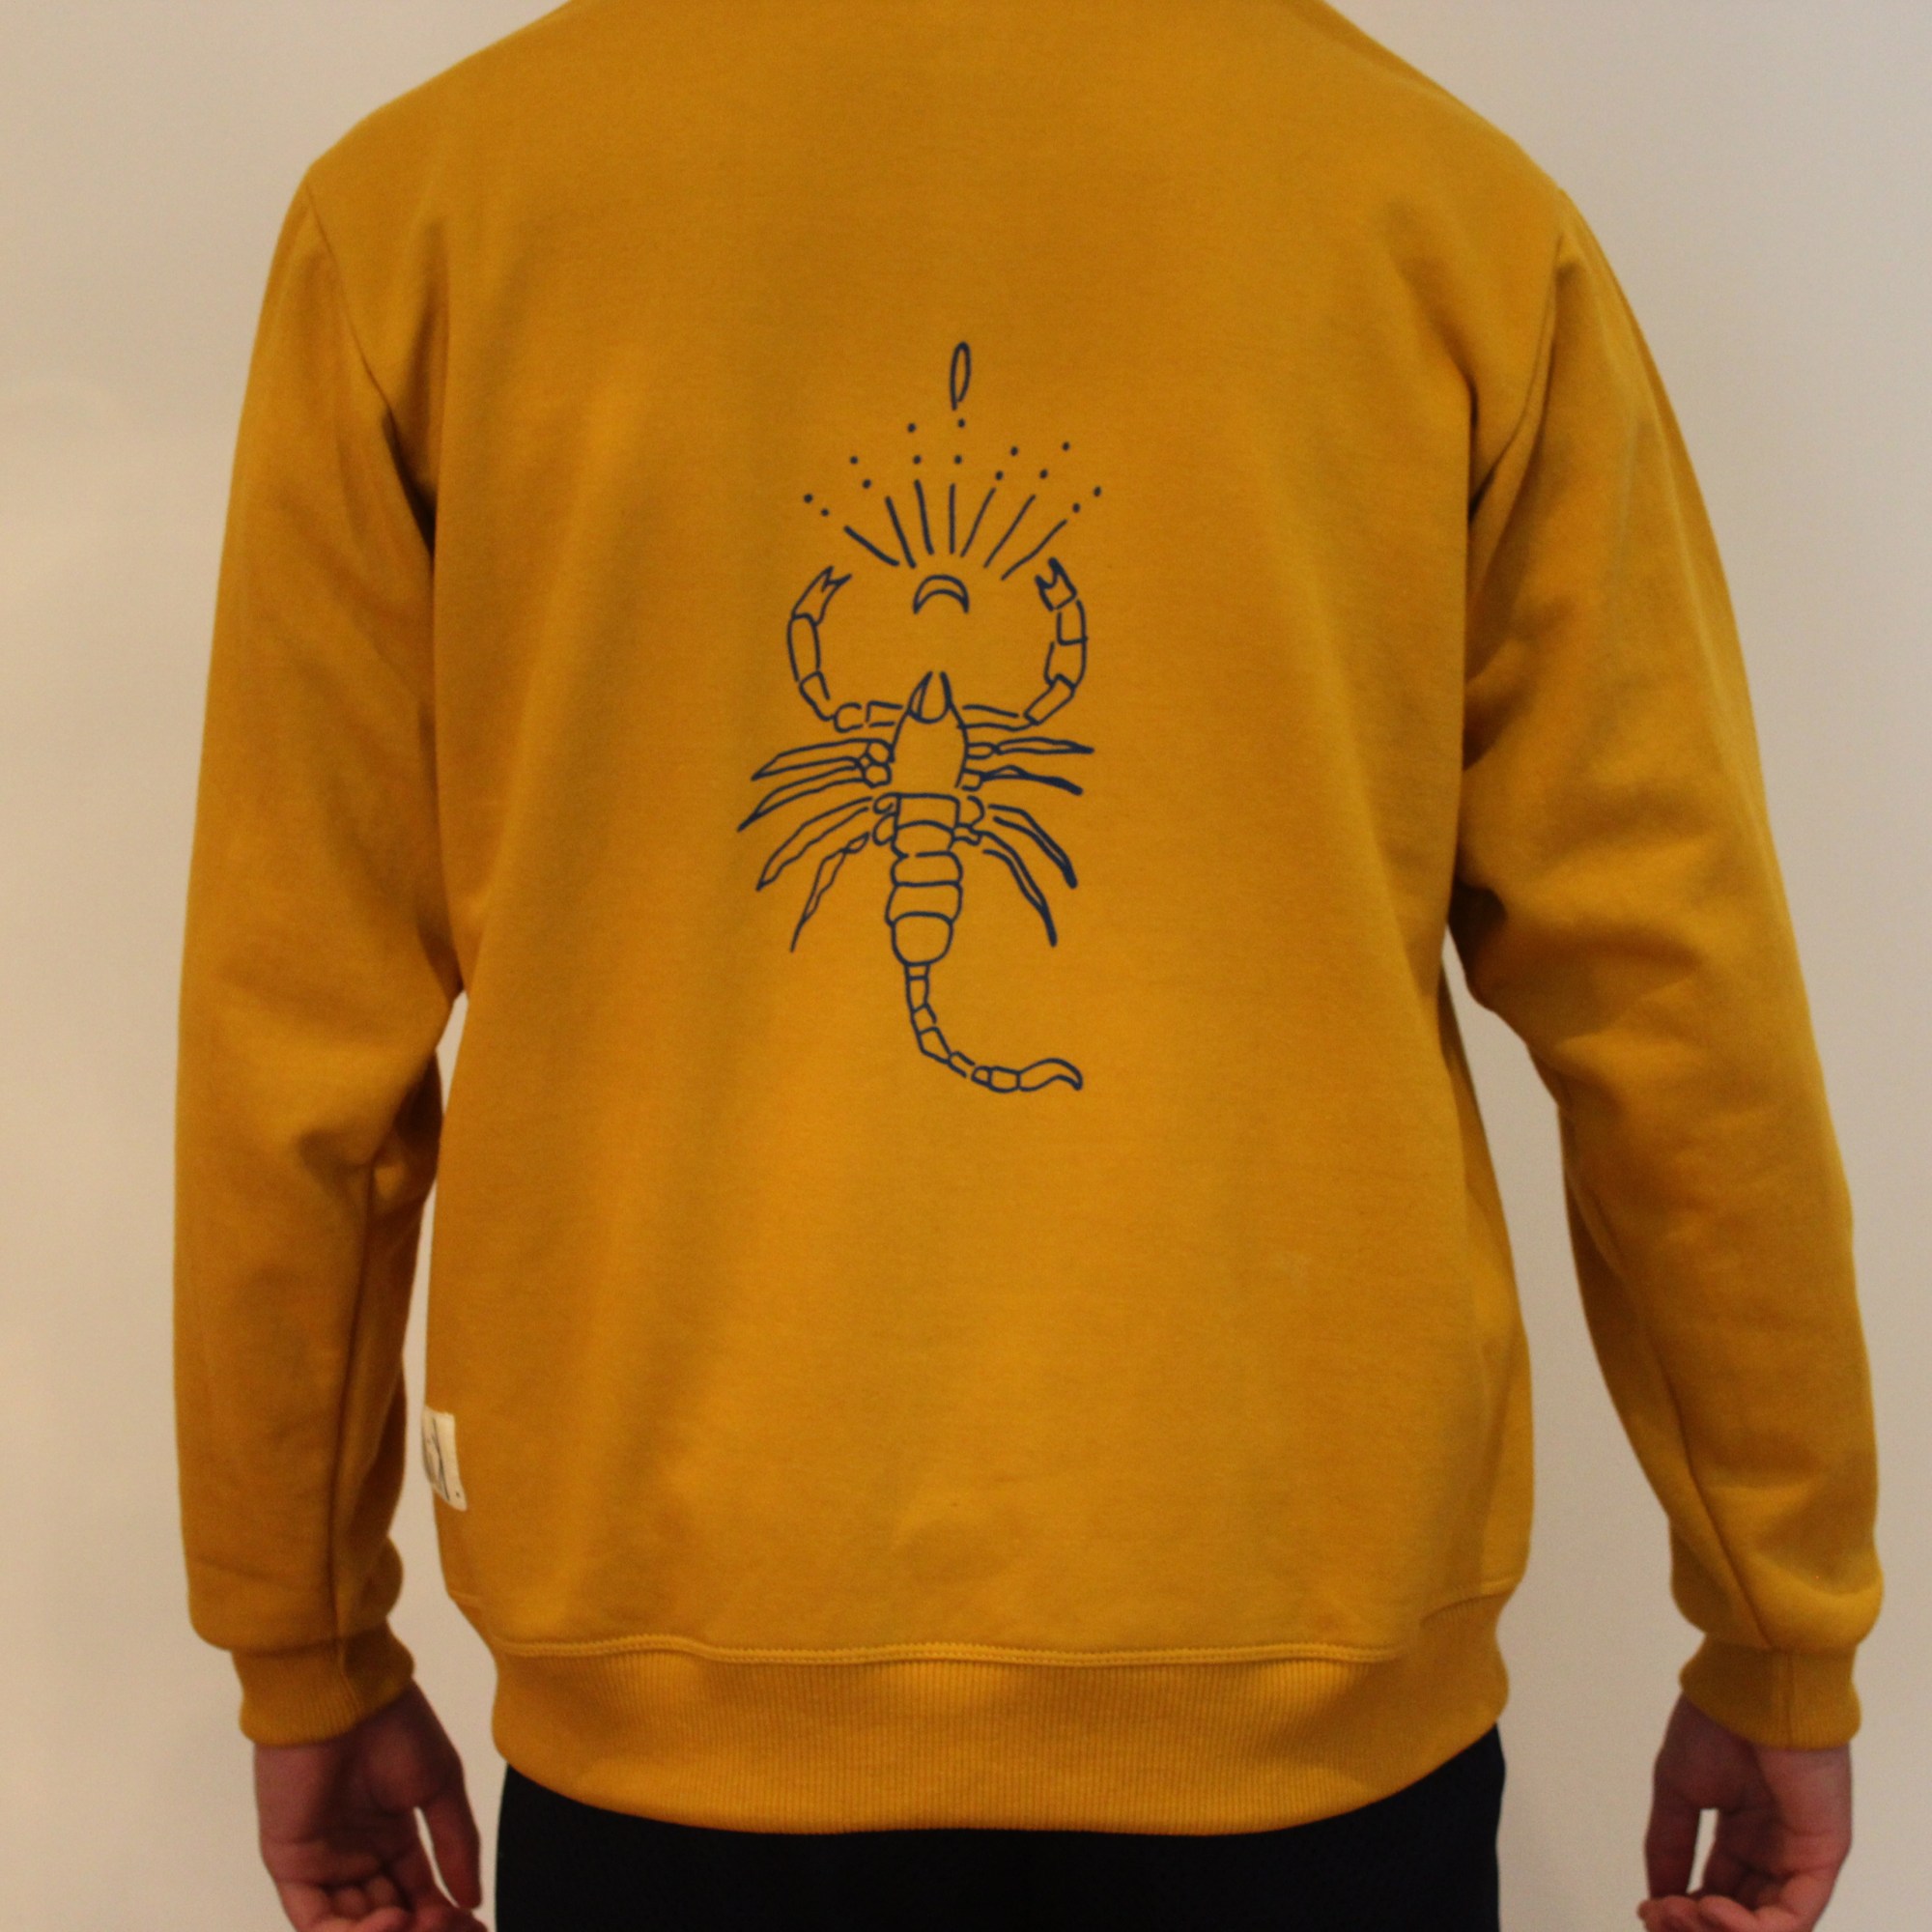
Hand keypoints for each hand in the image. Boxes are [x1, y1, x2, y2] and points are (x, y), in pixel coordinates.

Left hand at [255, 1681, 486, 1930]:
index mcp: (391, 1836)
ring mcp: (323, 1863)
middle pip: (386, 1915)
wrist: (344, 1696)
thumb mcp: (440, 1783)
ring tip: (415, 1924)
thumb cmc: (394, 1727)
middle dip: (417, 1928)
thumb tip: (472, 1899)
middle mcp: (357, 1856)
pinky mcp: (291, 1865)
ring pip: (351, 1923)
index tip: (472, 1928)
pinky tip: (387, 1921)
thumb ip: (456, 1842)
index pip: (416, 1893)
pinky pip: (314, 1918)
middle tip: (446, 1928)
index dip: (441, 1917)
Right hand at [1638, 1694, 1851, 1931]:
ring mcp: (1800, 1856)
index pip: (1720, 1892)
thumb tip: (1659, 1894)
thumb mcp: (1680, 1788)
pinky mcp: (1822, 1856)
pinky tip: (1713, 1908)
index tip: (1651, 1910)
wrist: (1749, 1687)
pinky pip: (1795, 1916)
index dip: (1685, 1910)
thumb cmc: (1716, 1721)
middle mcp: (1776, 1851)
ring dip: (1721, 1929)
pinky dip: (1755, 1928)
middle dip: (1698, 1924)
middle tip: (1662, 1917)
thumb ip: (1670, 1843)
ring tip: (1683, 1912)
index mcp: (1746, 1833)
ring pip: (1769, 1923)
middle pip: (1744, 1915)